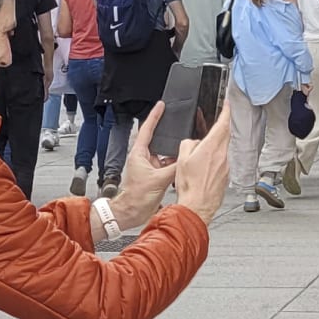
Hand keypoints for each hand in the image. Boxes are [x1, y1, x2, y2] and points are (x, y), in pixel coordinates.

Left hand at [111, 103, 177, 229]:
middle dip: (170, 135)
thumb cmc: (136, 197)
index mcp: (139, 153)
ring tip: (185, 149)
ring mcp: (150, 167)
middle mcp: (144, 158)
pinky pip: (168, 166)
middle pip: (159, 141)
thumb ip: (174, 168)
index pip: (147, 129)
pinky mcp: (156, 176)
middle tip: (179, 124)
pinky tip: (182, 165)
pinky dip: (175, 165)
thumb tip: (186, 160)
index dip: (155, 116)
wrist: (132, 213)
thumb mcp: (158, 179)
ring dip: (174, 153)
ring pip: (166, 154)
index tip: (161, 105)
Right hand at [173, 99, 232, 218]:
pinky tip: (204, 169)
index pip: (223, 124)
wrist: (197, 207)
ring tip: (202, 153)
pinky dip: (215, 161)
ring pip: (222, 150)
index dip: (226, 112)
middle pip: (225, 136)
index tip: (227, 104)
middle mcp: (222, 156)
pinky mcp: (225, 177)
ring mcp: (226, 167)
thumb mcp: (181, 159)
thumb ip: (188, 144)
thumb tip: (194, 143)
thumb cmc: (189, 187)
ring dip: (215, 147)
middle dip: (221, 127)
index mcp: (211, 148)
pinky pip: (221, 163)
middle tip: (216, 122)